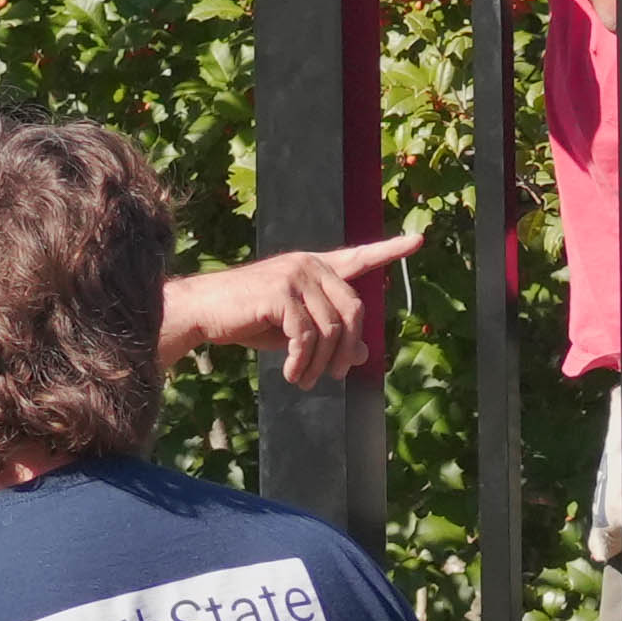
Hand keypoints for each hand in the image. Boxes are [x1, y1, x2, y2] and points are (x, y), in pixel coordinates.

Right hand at [164, 225, 435, 386]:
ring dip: (322, 364)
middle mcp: (309, 265)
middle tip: (336, 376)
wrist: (204, 312)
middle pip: (355, 311)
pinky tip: (293, 375)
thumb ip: (329, 334)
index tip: (417, 240)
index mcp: (314, 268)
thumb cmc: (247, 319)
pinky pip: (308, 336)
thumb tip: (364, 353)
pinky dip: (304, 362)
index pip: (358, 257)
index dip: (389, 251)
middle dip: (348, 350)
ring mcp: (295, 276)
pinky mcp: (281, 294)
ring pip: (332, 329)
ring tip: (305, 380)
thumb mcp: (294, 329)